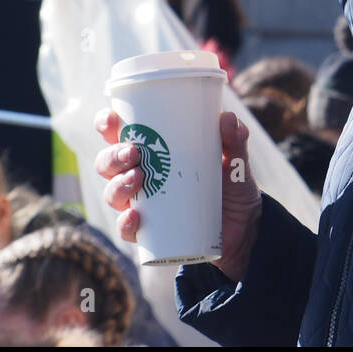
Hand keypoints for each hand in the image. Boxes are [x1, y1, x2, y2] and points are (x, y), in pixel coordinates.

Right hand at [94, 108, 262, 281]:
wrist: (245, 225)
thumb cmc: (231, 184)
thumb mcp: (235, 161)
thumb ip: (234, 140)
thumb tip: (227, 118)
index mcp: (153, 151)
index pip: (118, 134)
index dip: (107, 125)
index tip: (112, 120)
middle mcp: (139, 177)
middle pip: (107, 164)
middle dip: (112, 156)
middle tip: (133, 153)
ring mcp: (142, 205)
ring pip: (112, 194)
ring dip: (118, 185)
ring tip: (137, 179)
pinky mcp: (150, 233)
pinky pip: (128, 230)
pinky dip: (126, 224)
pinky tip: (135, 217)